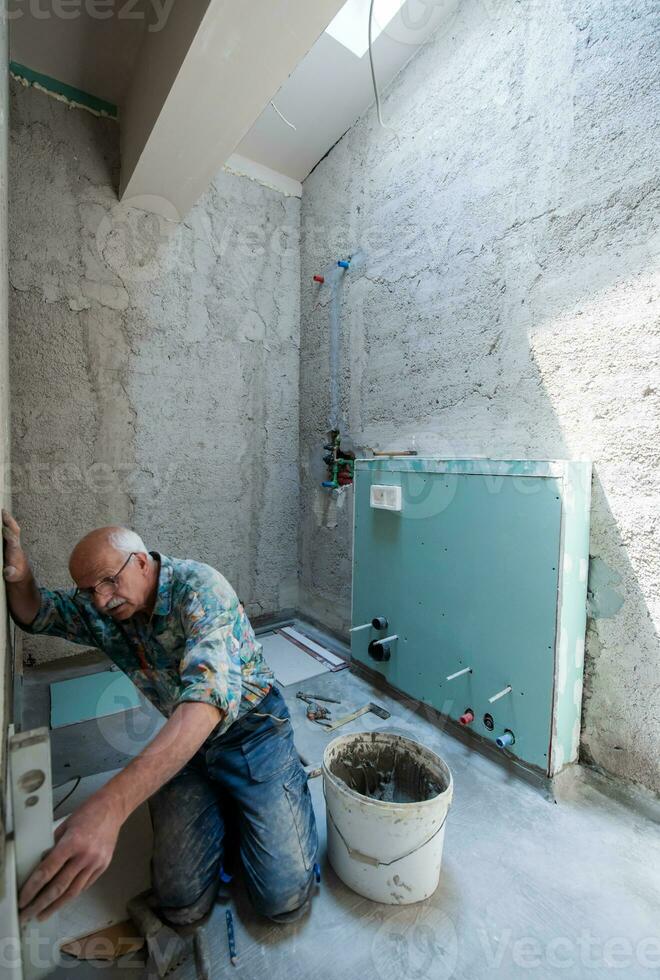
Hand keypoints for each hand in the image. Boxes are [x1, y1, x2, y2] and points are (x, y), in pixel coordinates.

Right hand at [2, 510, 30, 583]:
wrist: (20, 571)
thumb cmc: (15, 573)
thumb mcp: (13, 576)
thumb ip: (11, 573)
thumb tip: (8, 571)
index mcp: (15, 552)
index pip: (13, 542)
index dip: (9, 536)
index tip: (4, 530)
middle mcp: (15, 544)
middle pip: (14, 530)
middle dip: (10, 522)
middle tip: (3, 512)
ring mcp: (14, 541)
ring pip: (13, 527)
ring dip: (8, 519)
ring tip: (2, 510)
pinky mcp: (10, 540)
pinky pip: (9, 529)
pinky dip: (6, 522)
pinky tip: (2, 516)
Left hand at [19, 791, 123, 921]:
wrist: (113, 808)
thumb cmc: (88, 813)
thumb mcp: (64, 826)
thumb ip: (53, 847)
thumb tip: (39, 866)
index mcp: (73, 842)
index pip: (48, 870)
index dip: (33, 888)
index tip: (24, 898)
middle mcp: (85, 855)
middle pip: (59, 886)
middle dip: (41, 903)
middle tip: (29, 913)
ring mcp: (96, 862)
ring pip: (73, 891)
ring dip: (56, 905)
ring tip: (44, 913)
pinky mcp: (103, 866)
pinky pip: (85, 886)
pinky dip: (72, 894)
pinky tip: (62, 900)